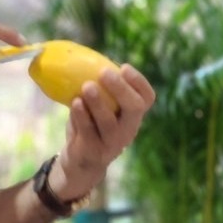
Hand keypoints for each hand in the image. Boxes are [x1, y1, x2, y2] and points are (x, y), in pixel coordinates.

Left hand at [50, 64, 155, 199]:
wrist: (80, 163)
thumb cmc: (91, 127)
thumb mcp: (99, 109)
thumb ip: (99, 91)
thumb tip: (82, 59)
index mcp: (132, 116)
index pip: (147, 98)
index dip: (139, 82)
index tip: (124, 67)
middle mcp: (128, 129)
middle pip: (135, 108)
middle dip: (120, 89)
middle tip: (104, 73)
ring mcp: (112, 143)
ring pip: (110, 122)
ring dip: (98, 102)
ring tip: (87, 86)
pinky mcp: (93, 151)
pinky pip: (88, 132)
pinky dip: (82, 116)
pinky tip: (75, 103)